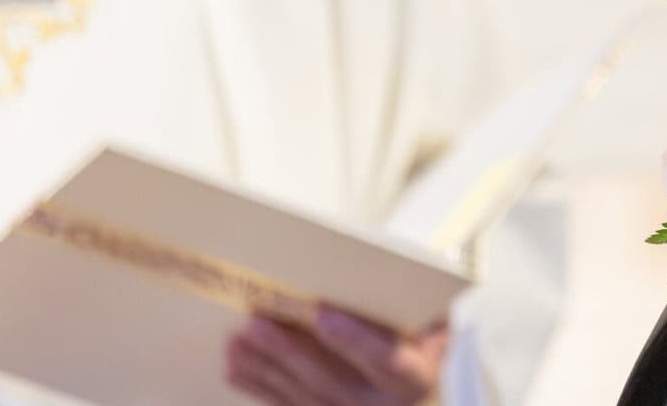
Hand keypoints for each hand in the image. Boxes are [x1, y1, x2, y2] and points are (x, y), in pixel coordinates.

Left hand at [226, 308, 446, 405]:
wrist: (413, 386)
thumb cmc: (420, 336)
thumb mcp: (431, 320)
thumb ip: (410, 303)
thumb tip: (379, 273)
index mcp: (415, 377)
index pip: (388, 360)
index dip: (355, 339)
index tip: (323, 314)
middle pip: (331, 381)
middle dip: (289, 352)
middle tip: (257, 322)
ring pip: (302, 396)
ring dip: (265, 368)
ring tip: (236, 340)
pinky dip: (258, 386)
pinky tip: (235, 367)